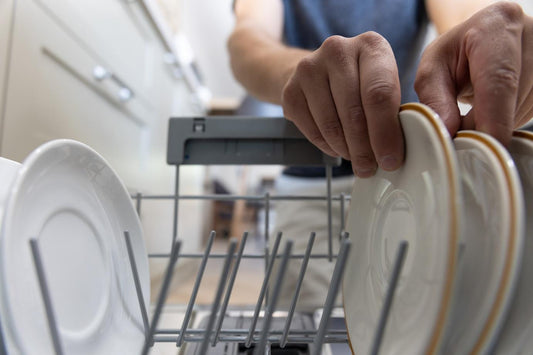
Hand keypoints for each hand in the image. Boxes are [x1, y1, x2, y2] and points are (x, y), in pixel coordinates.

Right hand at [281, 32, 402, 176]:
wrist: (318, 72)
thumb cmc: (359, 82)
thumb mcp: (384, 85)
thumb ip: (394, 112)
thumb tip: (396, 153)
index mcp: (370, 46)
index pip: (379, 94)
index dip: (385, 133)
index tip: (390, 159)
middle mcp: (338, 50)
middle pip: (353, 112)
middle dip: (365, 148)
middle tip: (370, 167)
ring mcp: (309, 68)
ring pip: (331, 124)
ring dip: (346, 150)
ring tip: (356, 158)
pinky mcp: (290, 90)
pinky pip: (311, 130)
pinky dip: (327, 146)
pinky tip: (337, 148)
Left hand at [415, 2, 532, 144]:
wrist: (482, 40)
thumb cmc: (455, 54)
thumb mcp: (432, 70)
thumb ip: (435, 101)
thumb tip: (449, 132)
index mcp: (496, 25)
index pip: (500, 79)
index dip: (494, 118)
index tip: (485, 144)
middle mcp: (531, 34)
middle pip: (512, 99)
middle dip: (484, 125)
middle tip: (460, 128)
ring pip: (522, 109)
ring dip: (495, 123)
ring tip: (476, 109)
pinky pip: (529, 112)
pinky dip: (508, 120)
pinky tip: (494, 108)